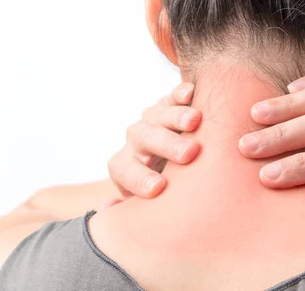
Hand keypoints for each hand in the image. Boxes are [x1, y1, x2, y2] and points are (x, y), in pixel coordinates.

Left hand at [108, 83, 201, 198]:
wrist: (177, 168)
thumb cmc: (166, 194)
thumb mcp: (148, 208)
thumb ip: (133, 211)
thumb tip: (109, 209)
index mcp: (126, 167)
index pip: (125, 170)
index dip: (138, 178)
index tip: (158, 188)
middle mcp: (137, 141)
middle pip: (144, 138)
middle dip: (166, 145)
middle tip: (188, 153)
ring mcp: (153, 120)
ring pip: (158, 114)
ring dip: (176, 116)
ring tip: (194, 121)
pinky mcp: (172, 105)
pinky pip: (173, 97)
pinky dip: (180, 94)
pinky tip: (191, 92)